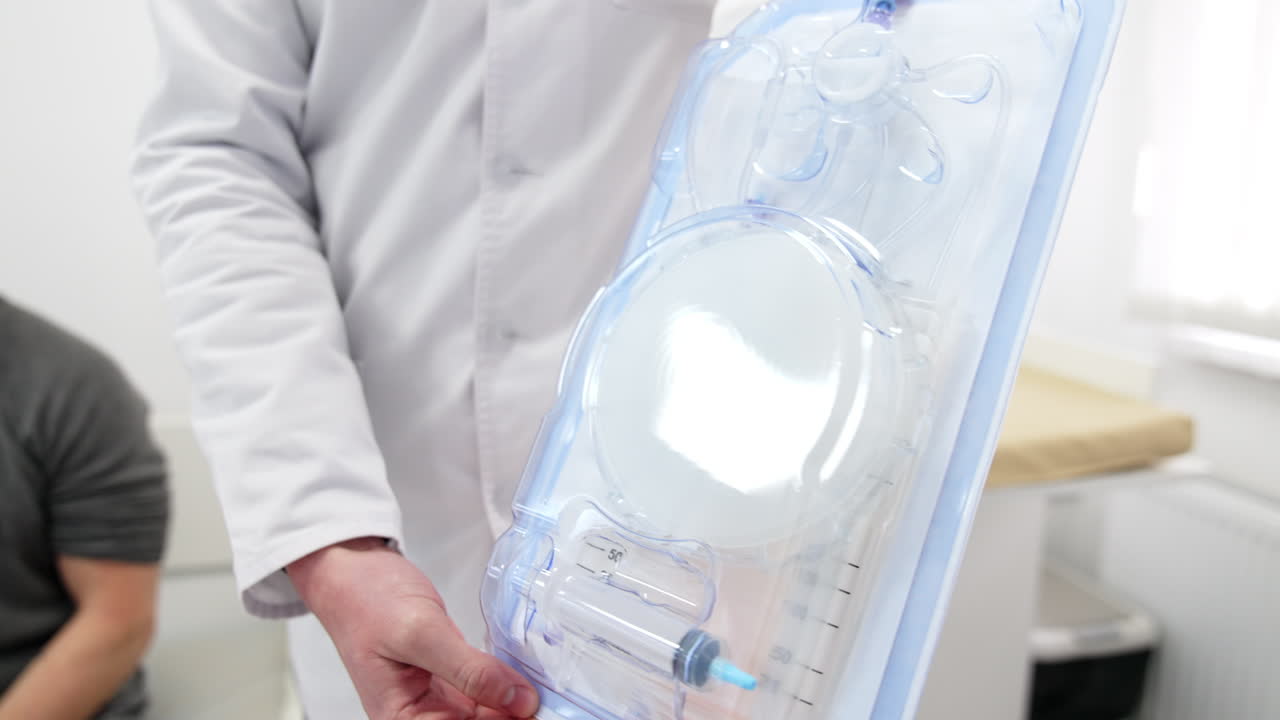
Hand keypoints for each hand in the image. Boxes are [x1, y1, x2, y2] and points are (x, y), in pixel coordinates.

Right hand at [288, 538, 539, 719]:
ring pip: (488, 711)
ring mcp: (435, 696)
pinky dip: (506, 682)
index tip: (537, 708)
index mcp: (403, 719)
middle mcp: (419, 715)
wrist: (353, 569)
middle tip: (541, 692)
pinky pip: (484, 689)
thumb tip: (517, 701)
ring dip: (513, 699)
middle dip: (511, 710)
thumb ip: (469, 670)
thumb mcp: (420, 634)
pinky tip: (524, 672)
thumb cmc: (366, 600)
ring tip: (539, 681)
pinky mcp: (448, 675)